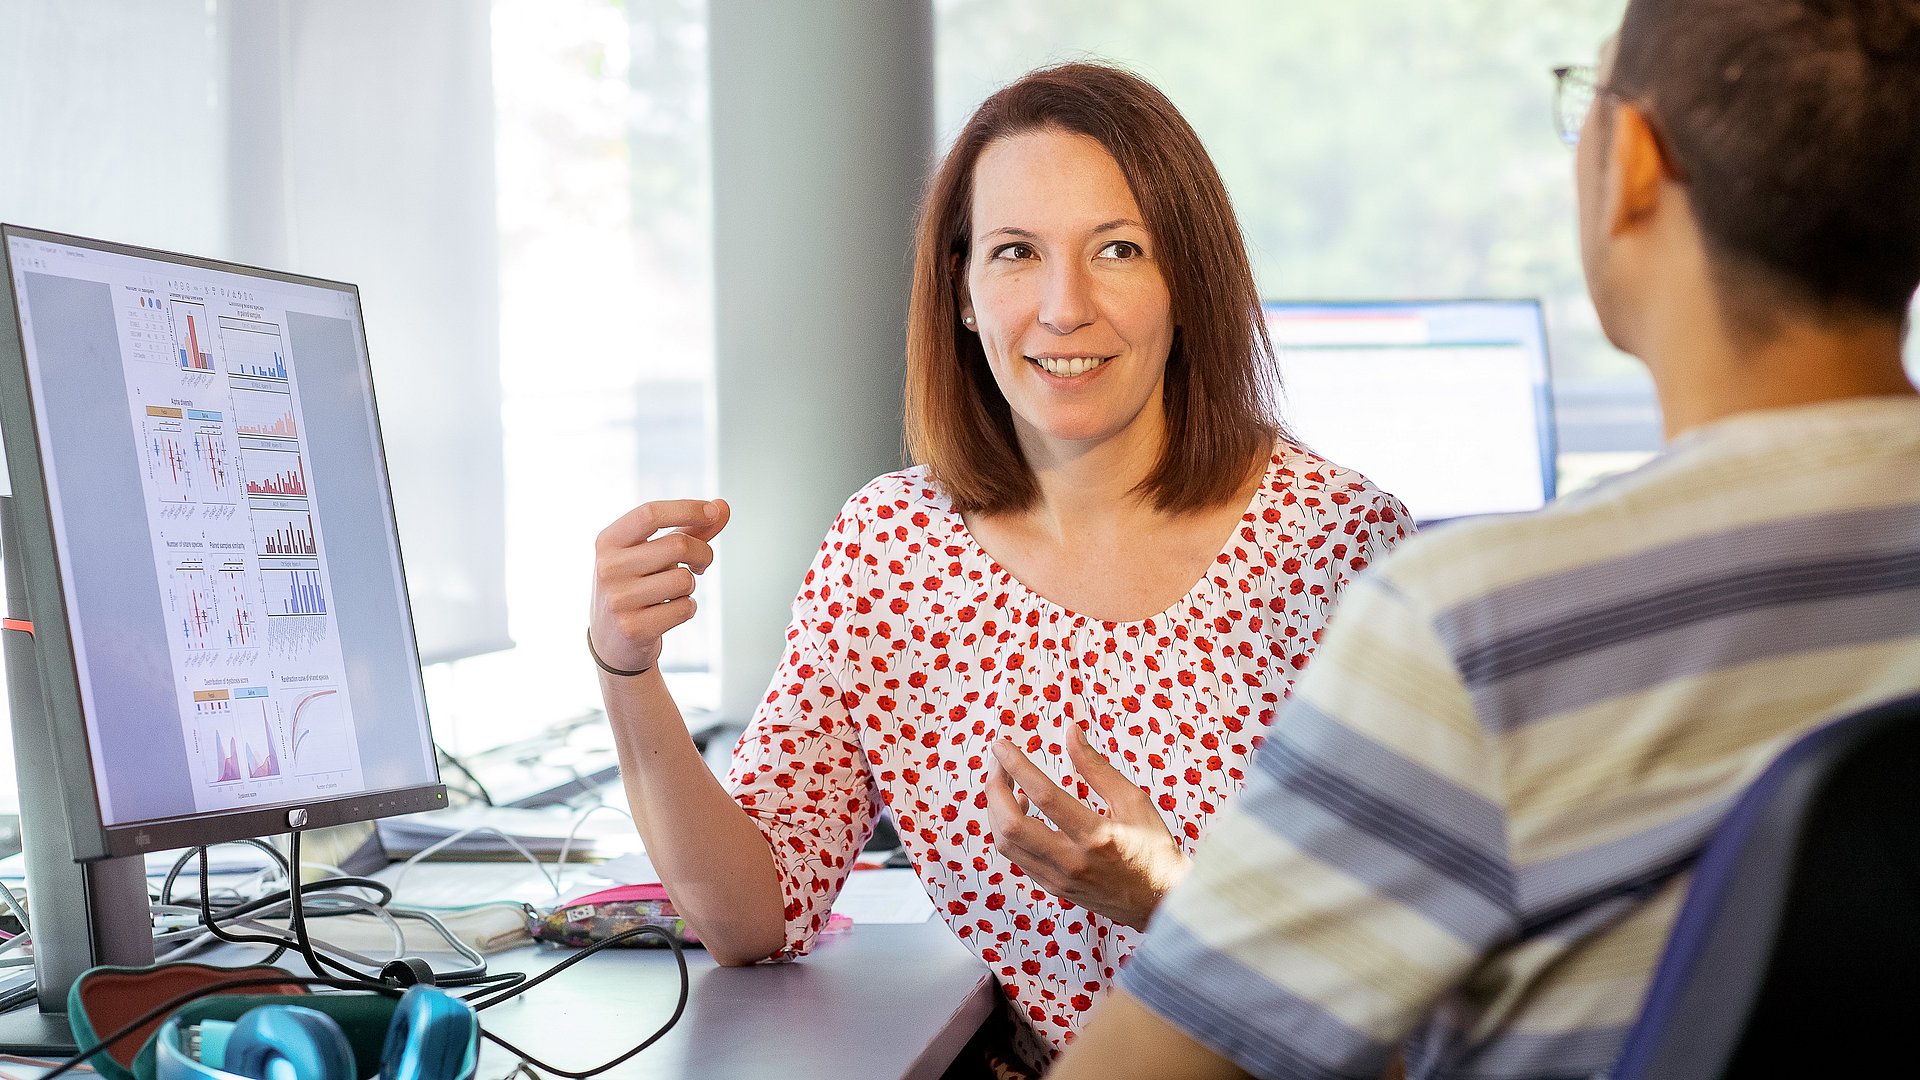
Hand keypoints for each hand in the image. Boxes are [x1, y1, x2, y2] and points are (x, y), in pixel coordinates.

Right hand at [590, 499, 729, 674]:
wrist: (611, 639)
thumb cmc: (638, 584)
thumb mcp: (653, 552)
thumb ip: (689, 529)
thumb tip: (723, 506)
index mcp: (608, 541)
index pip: (650, 514)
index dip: (687, 509)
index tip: (713, 512)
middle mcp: (608, 568)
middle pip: (678, 545)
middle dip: (702, 553)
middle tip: (700, 563)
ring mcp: (618, 599)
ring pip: (684, 580)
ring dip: (690, 585)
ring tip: (673, 592)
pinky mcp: (633, 628)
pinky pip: (684, 608)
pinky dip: (687, 608)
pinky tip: (668, 612)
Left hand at [986, 728, 1190, 928]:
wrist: (1162, 901)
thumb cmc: (1153, 846)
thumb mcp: (1133, 800)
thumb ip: (1097, 767)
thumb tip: (1070, 730)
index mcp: (1097, 835)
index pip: (1044, 796)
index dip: (1017, 766)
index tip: (1001, 744)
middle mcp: (1072, 861)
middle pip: (1011, 824)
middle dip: (994, 788)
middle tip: (997, 762)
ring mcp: (1058, 879)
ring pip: (1006, 844)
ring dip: (995, 809)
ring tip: (1004, 782)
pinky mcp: (1052, 888)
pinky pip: (1016, 857)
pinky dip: (1006, 830)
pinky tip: (1018, 810)